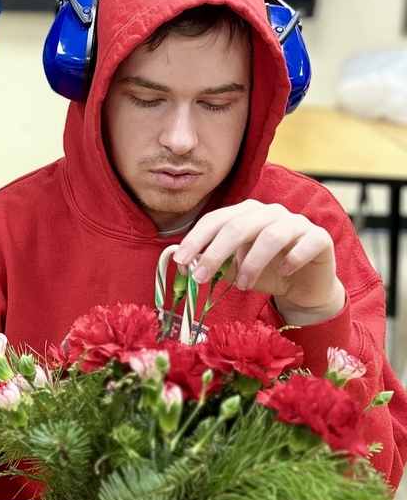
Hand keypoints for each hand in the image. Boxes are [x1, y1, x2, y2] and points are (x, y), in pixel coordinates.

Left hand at [172, 200, 345, 325]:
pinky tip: (284, 272)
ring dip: (252, 262)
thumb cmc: (267, 272)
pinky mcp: (320, 238)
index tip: (180, 260)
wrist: (305, 287)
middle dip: (216, 252)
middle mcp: (270, 212)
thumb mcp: (237, 270)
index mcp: (246, 213)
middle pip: (238, 226)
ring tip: (243, 285)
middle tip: (201, 277)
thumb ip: (216, 265)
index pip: (216, 220)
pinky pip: (306, 244)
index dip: (197, 239)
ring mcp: (296, 223)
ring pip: (270, 236)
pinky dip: (292, 259)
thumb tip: (188, 266)